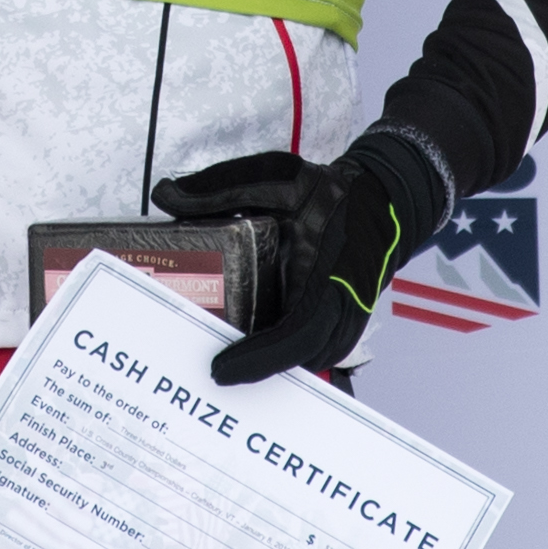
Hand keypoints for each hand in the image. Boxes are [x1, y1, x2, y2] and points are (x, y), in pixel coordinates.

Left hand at [151, 128, 445, 385]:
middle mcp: (342, 302)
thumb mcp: (273, 177)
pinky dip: (287, 353)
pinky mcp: (343, 314)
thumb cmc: (330, 190)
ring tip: (228, 365)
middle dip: (259, 369)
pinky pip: (316, 345)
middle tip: (213, 371)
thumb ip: (217, 188)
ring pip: (312, 356)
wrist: (383, 196)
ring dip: (274, 365)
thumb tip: (163, 194)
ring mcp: (347, 313)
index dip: (258, 357)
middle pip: (302, 356)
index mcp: (328, 271)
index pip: (296, 333)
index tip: (219, 369)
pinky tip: (256, 352)